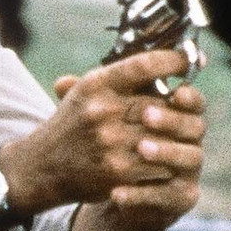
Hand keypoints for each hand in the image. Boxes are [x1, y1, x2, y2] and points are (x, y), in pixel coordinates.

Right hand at [4, 49, 205, 216]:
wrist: (42, 166)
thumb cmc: (72, 125)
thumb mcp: (83, 93)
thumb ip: (119, 80)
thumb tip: (166, 60)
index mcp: (94, 85)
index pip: (143, 65)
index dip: (173, 61)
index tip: (188, 60)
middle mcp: (102, 110)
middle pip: (161, 102)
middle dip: (177, 107)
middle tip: (186, 106)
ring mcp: (111, 142)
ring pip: (166, 135)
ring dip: (175, 137)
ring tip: (177, 134)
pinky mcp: (120, 170)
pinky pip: (162, 164)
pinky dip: (167, 162)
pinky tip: (163, 159)